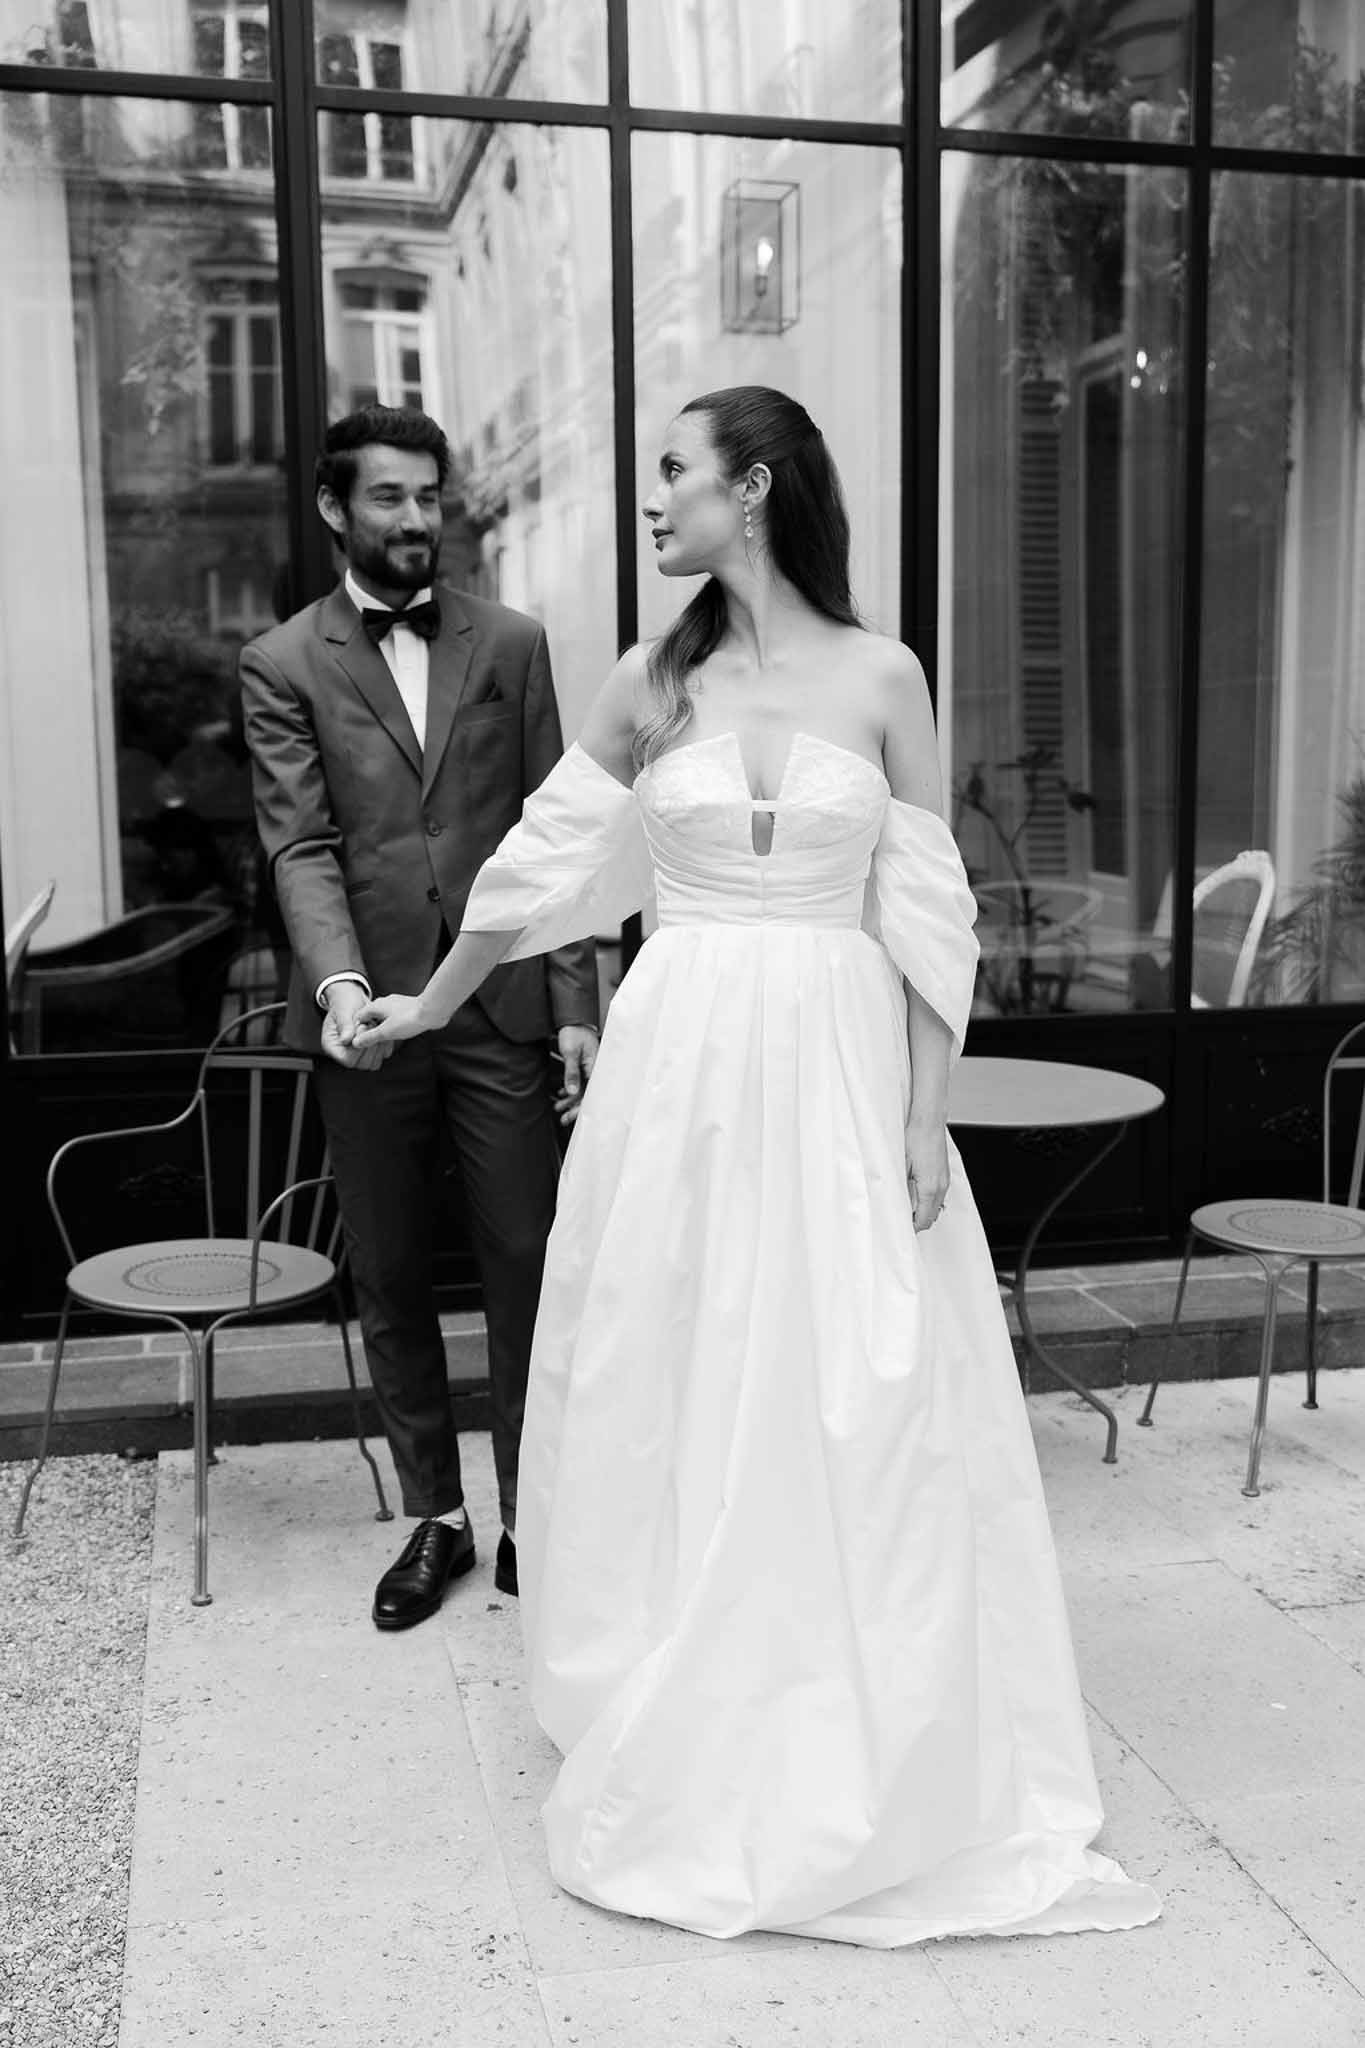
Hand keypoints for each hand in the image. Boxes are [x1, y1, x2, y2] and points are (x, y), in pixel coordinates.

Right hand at [321, 983, 392, 1070]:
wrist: (354, 999)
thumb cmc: (345, 1003)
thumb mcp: (343, 1010)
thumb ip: (344, 1024)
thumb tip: (346, 1040)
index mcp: (332, 1046)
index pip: (347, 1059)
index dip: (358, 1048)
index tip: (362, 1028)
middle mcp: (344, 1053)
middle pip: (361, 1064)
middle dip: (371, 1046)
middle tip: (371, 1026)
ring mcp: (357, 1054)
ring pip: (373, 1063)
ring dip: (379, 1047)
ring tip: (377, 1028)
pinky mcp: (369, 1051)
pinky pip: (381, 1056)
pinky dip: (385, 1045)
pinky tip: (383, 1031)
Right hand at [350, 993, 431, 1049]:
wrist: (432, 1010)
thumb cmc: (409, 1019)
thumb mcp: (385, 1032)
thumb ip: (369, 1037)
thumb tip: (355, 1042)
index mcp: (375, 1005)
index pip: (359, 1018)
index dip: (358, 1031)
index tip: (361, 1042)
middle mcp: (384, 1002)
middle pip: (371, 1017)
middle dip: (371, 1030)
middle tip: (373, 1044)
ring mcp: (396, 1004)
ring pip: (383, 1017)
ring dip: (382, 1028)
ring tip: (385, 1041)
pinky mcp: (406, 1008)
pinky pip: (395, 1017)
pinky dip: (393, 1026)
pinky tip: (398, 1034)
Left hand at [553, 1024, 599, 1125]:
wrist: (573, 1020)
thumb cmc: (574, 1033)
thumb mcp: (571, 1053)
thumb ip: (572, 1073)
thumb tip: (573, 1092)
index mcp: (595, 1067)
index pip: (590, 1092)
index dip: (581, 1106)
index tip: (571, 1115)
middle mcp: (594, 1069)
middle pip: (587, 1094)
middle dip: (574, 1107)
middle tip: (563, 1119)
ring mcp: (589, 1068)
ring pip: (581, 1089)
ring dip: (570, 1100)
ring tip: (558, 1108)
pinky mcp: (584, 1066)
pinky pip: (579, 1081)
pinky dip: (570, 1089)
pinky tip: (562, 1094)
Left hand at [905, 1115, 949, 1231]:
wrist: (929, 1122)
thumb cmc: (915, 1138)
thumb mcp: (902, 1167)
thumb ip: (903, 1189)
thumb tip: (900, 1204)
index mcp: (929, 1188)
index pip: (923, 1220)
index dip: (912, 1227)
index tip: (902, 1227)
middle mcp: (941, 1186)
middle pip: (932, 1216)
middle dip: (918, 1220)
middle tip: (903, 1217)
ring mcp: (945, 1180)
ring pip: (936, 1206)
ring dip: (924, 1210)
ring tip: (908, 1203)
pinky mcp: (945, 1174)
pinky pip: (938, 1195)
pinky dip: (929, 1199)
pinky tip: (916, 1191)